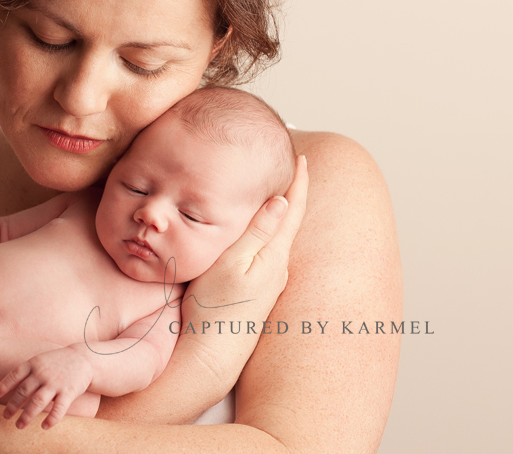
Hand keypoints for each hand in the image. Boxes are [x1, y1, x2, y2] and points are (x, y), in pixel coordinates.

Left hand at [0, 345, 93, 429]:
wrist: (84, 358)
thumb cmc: (58, 361)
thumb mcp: (41, 359)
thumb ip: (27, 371)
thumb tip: (8, 386)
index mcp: (34, 363)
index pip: (15, 375)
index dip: (4, 385)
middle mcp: (43, 373)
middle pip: (23, 391)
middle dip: (12, 406)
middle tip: (5, 417)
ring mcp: (56, 383)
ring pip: (37, 402)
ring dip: (26, 416)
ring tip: (19, 425)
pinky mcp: (68, 392)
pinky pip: (58, 409)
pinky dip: (51, 419)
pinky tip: (44, 426)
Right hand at [180, 155, 308, 379]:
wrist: (211, 356)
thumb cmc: (215, 309)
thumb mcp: (232, 262)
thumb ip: (257, 232)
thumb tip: (282, 201)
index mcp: (275, 256)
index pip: (292, 210)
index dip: (298, 181)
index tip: (301, 157)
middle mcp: (278, 268)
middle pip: (290, 221)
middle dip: (291, 193)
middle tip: (291, 166)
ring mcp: (269, 282)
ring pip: (279, 237)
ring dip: (279, 213)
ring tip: (275, 192)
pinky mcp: (257, 292)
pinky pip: (267, 252)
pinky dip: (267, 233)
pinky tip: (258, 233)